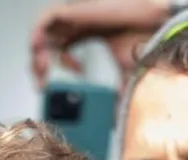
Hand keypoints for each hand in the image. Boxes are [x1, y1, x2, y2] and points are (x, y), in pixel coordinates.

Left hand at [30, 0, 172, 86]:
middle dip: (40, 67)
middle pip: (46, 44)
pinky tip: (44, 56)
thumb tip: (118, 119)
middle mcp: (77, 24)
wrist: (150, 24)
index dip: (51, 69)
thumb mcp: (126, 73)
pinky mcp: (72, 11)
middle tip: (43, 85)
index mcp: (86, 32)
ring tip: (45, 73)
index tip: (48, 87)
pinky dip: (38, 37)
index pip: (58, 49)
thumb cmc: (142, 40)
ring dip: (39, 55)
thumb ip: (119, 92)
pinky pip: (44, 22)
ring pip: (42, 35)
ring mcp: (73, 17)